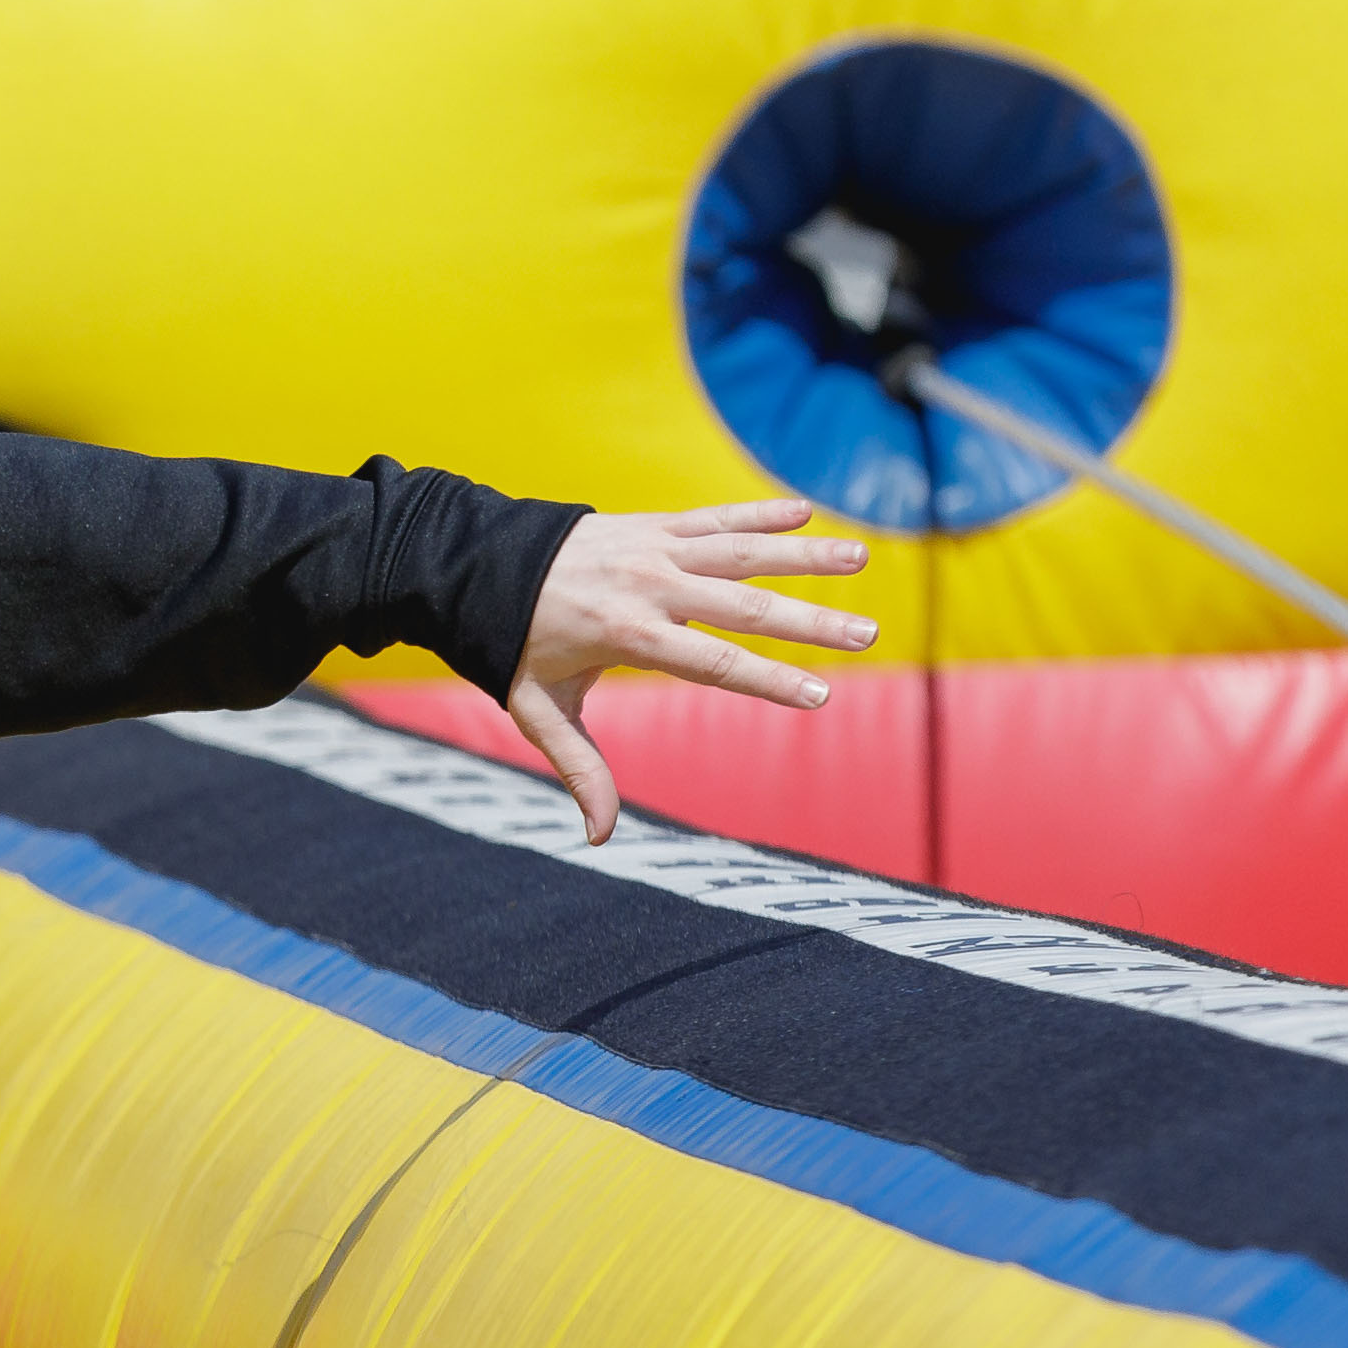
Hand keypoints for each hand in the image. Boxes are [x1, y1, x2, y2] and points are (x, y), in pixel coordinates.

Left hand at [499, 500, 879, 843]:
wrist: (479, 566)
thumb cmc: (514, 647)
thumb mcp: (536, 712)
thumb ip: (578, 769)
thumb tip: (600, 837)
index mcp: (627, 635)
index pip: (713, 662)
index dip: (769, 680)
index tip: (819, 695)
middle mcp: (650, 587)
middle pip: (744, 606)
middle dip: (810, 621)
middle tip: (868, 635)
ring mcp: (654, 549)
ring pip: (742, 551)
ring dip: (805, 554)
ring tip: (862, 557)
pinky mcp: (653, 523)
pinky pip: (715, 516)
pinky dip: (759, 513)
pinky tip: (805, 511)